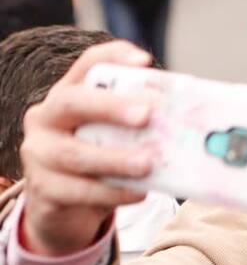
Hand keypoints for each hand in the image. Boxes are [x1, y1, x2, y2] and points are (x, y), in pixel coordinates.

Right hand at [19, 42, 156, 256]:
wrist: (66, 207)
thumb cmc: (100, 162)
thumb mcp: (116, 137)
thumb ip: (140, 125)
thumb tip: (190, 122)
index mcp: (68, 95)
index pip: (87, 65)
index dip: (113, 57)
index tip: (145, 61)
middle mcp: (46, 118)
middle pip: (71, 102)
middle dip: (110, 106)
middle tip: (146, 115)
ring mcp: (39, 153)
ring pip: (73, 153)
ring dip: (115, 159)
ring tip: (148, 164)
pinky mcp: (43, 189)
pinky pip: (77, 191)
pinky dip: (111, 193)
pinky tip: (137, 194)